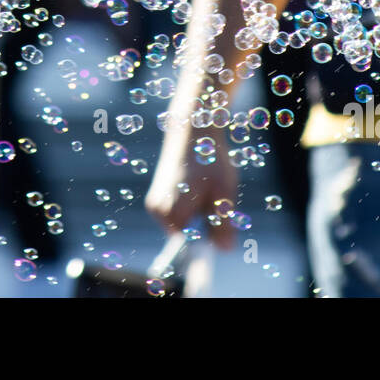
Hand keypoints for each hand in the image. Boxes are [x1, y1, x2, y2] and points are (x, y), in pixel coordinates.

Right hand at [145, 125, 236, 249]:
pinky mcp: (158, 197)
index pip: (190, 245)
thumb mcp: (223, 192)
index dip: (209, 239)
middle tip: (216, 197)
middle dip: (206, 223)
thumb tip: (225, 249)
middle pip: (188, 233)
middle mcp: (157, 211)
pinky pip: (180, 212)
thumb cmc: (208, 157)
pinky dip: (193, 204)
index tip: (222, 233)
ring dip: (201, 212)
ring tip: (207, 186)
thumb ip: (223, 223)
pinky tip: (198, 184)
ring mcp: (155, 204)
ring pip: (185, 222)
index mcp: (171, 212)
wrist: (192, 130)